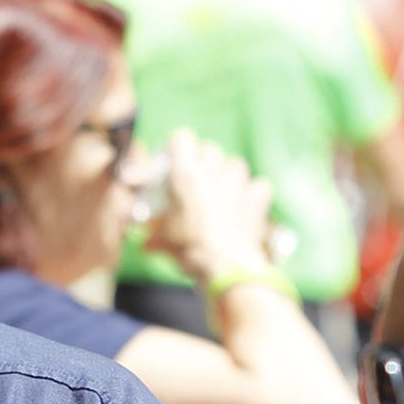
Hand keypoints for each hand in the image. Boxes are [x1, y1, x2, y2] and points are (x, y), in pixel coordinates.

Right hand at [143, 128, 276, 288]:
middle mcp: (212, 170)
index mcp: (184, 174)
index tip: (174, 163)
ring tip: (222, 194)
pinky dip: (253, 194)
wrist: (224, 266)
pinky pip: (258, 185)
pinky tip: (246, 206)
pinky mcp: (257, 196)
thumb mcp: (160, 240)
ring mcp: (238, 181)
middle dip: (203, 162)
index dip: (178, 148)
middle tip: (197, 182)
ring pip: (234, 163)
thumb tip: (144, 240)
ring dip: (228, 174)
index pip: (181, 138)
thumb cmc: (188, 249)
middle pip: (209, 148)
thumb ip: (153, 232)